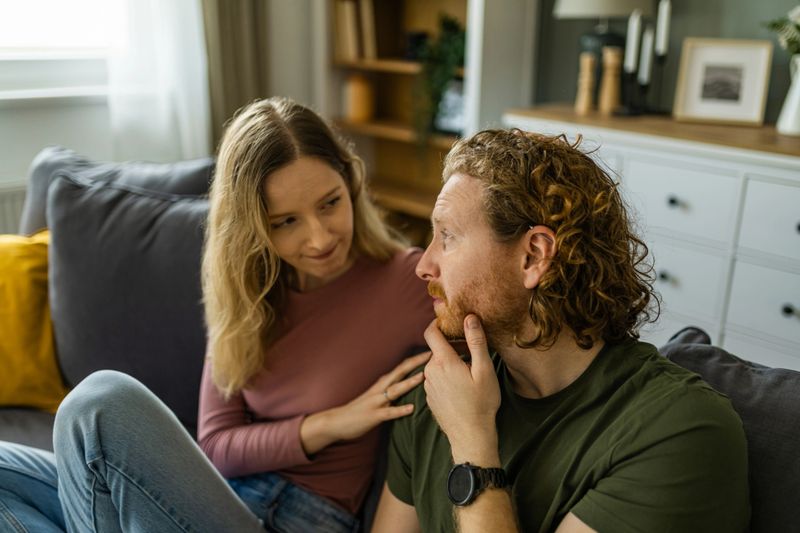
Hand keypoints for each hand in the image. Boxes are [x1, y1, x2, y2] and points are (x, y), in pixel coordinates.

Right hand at [300, 351, 430, 454]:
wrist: (337, 421)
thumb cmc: (360, 409)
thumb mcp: (377, 395)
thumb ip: (390, 389)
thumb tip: (407, 384)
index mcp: (383, 383)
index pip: (402, 367)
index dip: (416, 359)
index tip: (431, 352)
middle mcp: (380, 389)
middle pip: (400, 372)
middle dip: (416, 363)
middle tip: (432, 355)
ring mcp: (377, 402)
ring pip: (395, 390)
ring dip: (409, 383)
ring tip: (423, 377)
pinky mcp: (374, 415)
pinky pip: (389, 412)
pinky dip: (400, 410)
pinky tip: (411, 409)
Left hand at [423, 315, 500, 464]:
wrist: (470, 436)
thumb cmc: (481, 403)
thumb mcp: (484, 370)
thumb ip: (476, 342)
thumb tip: (470, 318)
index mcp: (443, 362)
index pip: (431, 333)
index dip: (438, 323)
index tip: (449, 321)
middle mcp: (430, 372)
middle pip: (437, 350)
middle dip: (452, 347)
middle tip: (472, 352)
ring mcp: (428, 385)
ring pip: (437, 365)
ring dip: (450, 363)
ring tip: (469, 372)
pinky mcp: (430, 396)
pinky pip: (436, 379)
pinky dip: (447, 376)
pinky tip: (462, 387)